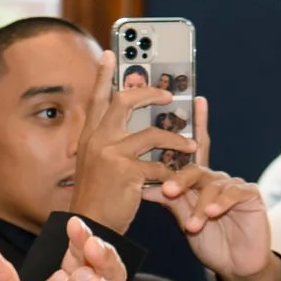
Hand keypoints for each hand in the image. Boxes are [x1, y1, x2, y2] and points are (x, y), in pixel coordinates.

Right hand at [69, 51, 202, 231]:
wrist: (90, 226)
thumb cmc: (97, 197)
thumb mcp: (94, 164)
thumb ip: (108, 142)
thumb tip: (131, 126)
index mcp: (89, 136)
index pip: (97, 98)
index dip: (103, 75)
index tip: (111, 54)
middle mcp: (97, 139)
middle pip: (126, 101)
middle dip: (150, 93)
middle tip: (168, 95)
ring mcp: (111, 153)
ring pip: (152, 133)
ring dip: (176, 139)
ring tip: (191, 146)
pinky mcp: (127, 171)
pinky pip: (158, 164)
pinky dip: (171, 171)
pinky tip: (178, 177)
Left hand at [146, 148, 277, 280]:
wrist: (238, 267)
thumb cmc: (213, 245)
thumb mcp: (187, 224)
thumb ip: (172, 204)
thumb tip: (145, 189)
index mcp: (197, 187)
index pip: (180, 172)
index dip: (165, 176)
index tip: (145, 185)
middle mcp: (215, 182)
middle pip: (196, 172)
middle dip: (180, 180)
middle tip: (168, 191)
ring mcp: (233, 186)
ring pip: (214, 185)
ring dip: (201, 206)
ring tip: (192, 226)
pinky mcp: (251, 195)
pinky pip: (236, 191)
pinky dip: (223, 201)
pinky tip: (212, 212)